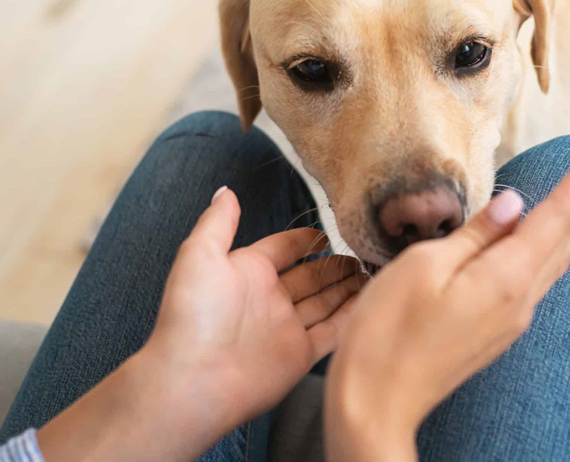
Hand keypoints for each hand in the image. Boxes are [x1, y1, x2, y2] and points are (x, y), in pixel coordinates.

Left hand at [146, 186, 362, 428]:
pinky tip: (373, 301)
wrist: (194, 379)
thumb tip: (225, 190)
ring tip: (376, 271)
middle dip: (336, 264)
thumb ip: (218, 221)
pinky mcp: (300, 355)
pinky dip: (353, 317)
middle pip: (311, 276)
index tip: (331, 230)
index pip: (284, 248)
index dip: (306, 239)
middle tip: (365, 252)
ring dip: (348, 287)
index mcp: (248, 271)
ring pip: (325, 302)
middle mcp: (269, 298)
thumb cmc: (194, 314)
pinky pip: (333, 331)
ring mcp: (286, 328)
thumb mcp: (200, 254)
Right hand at [324, 149, 569, 461]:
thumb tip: (514, 203)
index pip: (554, 217)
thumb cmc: (387, 331)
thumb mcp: (423, 266)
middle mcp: (519, 300)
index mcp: (504, 277)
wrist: (377, 401)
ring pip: (557, 262)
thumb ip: (475, 234)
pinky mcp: (497, 331)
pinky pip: (541, 283)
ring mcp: (511, 320)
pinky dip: (560, 256)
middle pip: (564, 239)